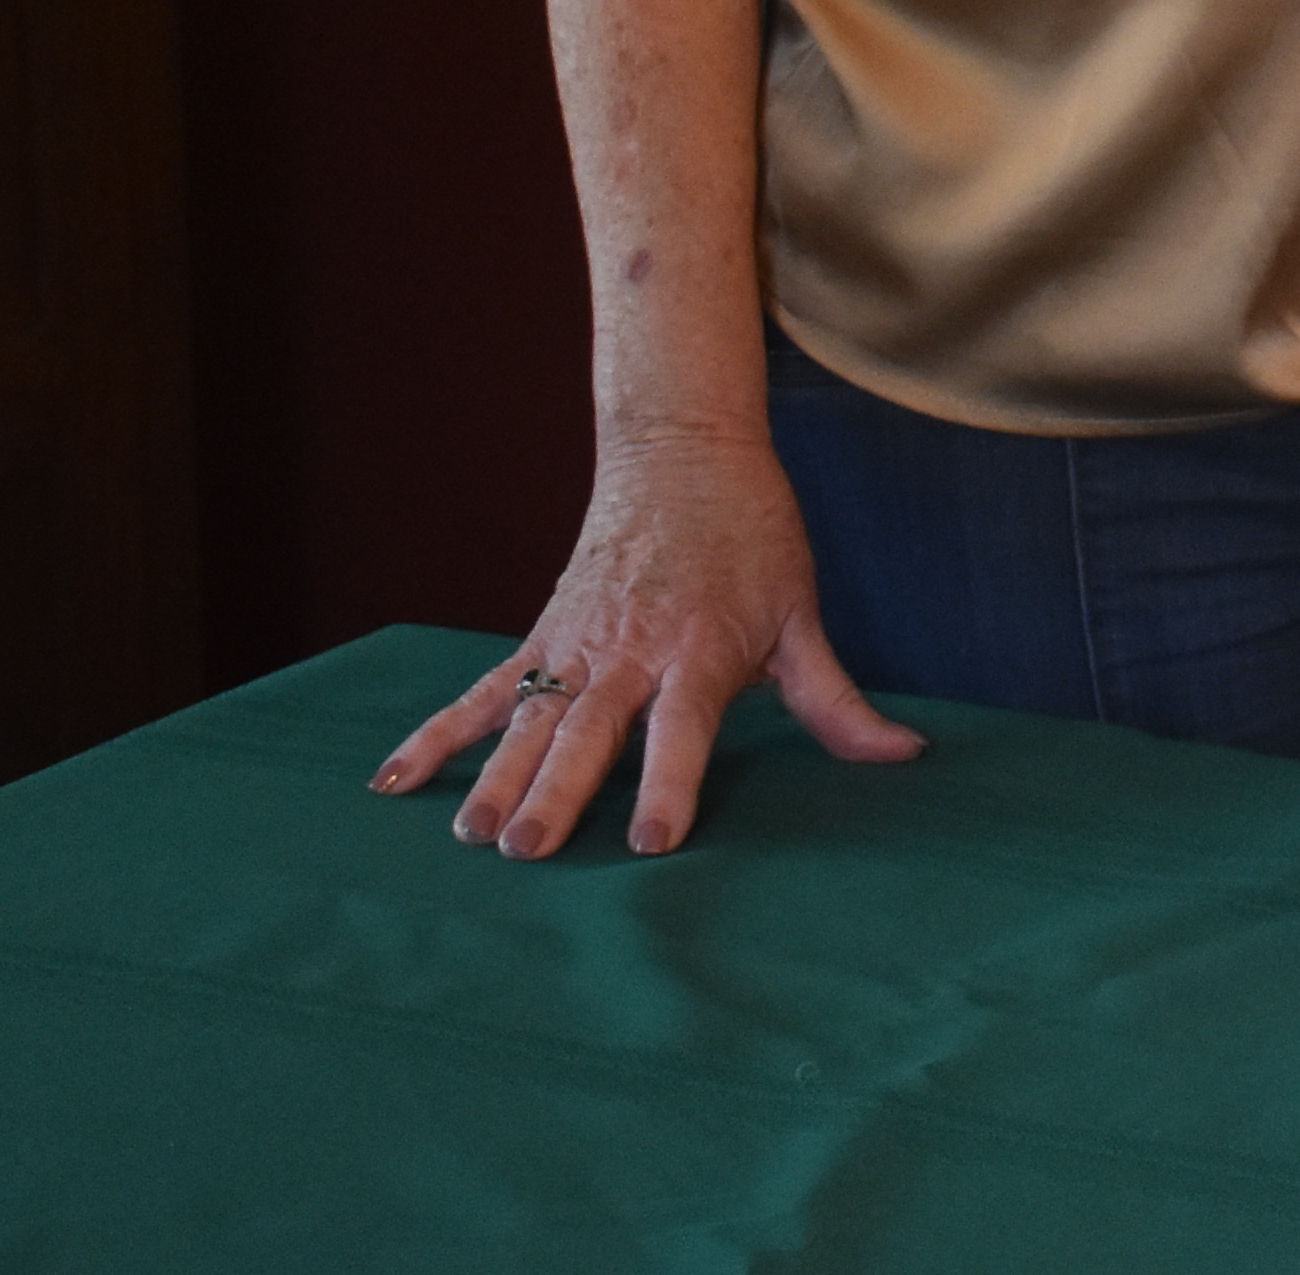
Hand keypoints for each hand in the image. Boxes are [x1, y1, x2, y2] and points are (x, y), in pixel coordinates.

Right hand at [372, 424, 922, 855]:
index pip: (682, 730)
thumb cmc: (754, 536)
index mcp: (699, 651)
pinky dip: (438, 735)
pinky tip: (394, 782)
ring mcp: (576, 644)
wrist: (683, 450)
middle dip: (558, 792)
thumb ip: (836, 699)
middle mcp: (630, 651)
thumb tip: (905, 759)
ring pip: (528, 720)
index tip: (651, 841)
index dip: (669, 783)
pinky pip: (483, 692)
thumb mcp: (803, 612)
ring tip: (470, 835)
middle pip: (588, 731)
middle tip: (527, 850)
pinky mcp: (542, 637)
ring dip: (495, 777)